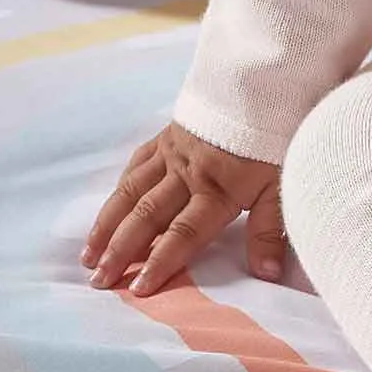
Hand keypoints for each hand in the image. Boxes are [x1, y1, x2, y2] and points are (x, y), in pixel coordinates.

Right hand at [81, 121, 285, 296]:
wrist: (263, 82)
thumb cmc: (277, 137)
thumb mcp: (283, 184)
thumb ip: (270, 230)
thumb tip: (267, 275)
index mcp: (217, 189)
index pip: (184, 233)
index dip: (161, 261)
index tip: (138, 289)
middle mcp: (186, 173)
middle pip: (148, 217)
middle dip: (121, 251)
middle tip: (99, 281)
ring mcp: (171, 153)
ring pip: (131, 193)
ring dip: (108, 226)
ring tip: (89, 256)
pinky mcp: (166, 137)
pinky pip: (136, 165)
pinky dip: (120, 189)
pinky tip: (109, 209)